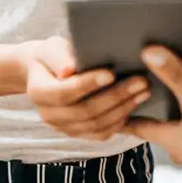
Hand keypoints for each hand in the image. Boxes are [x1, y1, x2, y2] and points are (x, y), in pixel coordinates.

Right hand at [22, 37, 150, 140]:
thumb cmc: (53, 55)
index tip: (111, 73)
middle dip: (115, 96)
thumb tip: (70, 69)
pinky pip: (100, 134)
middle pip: (84, 111)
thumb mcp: (51, 48)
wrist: (47, 71)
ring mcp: (64, 127)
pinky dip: (119, 122)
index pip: (63, 93)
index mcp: (38, 92)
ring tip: (143, 92)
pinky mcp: (78, 133)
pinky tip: (134, 107)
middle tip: (140, 81)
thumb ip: (59, 57)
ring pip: (95, 125)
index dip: (88, 84)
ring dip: (123, 110)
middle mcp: (49, 115)